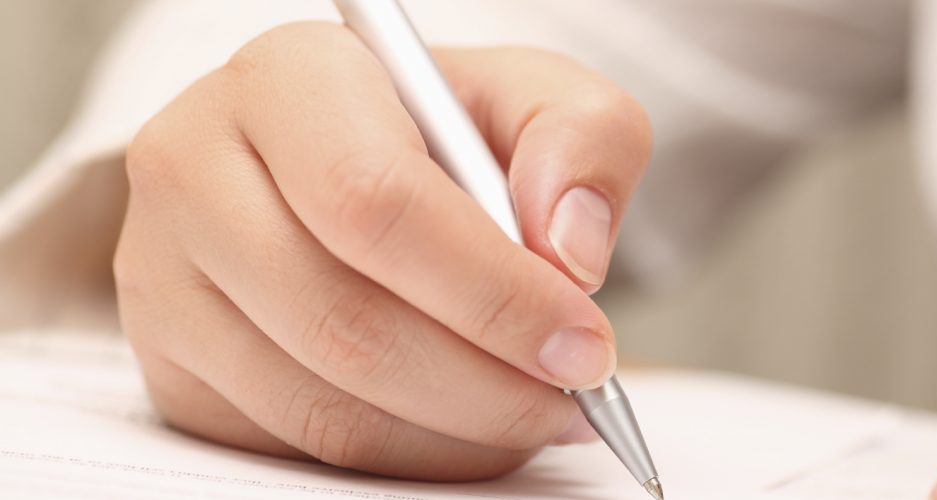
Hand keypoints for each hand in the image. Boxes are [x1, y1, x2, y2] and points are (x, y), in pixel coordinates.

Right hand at [114, 22, 650, 479]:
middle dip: (485, 386)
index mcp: (285, 79)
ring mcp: (163, 278)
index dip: (492, 293)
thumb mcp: (533, 96)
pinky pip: (294, 446)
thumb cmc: (438, 128)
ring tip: (529, 414)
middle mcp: (195, 170)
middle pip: (344, 322)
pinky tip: (461, 424)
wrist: (342, 160)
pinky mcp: (171, 364)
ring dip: (452, 435)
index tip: (582, 347)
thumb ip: (583, 142)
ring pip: (320, 405)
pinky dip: (403, 455)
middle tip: (570, 401)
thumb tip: (568, 254)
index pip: (375, 203)